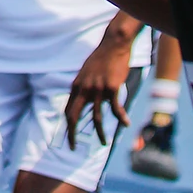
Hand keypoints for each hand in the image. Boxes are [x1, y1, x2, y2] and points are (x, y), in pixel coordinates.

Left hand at [65, 18, 136, 149]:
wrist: (113, 45)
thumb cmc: (101, 59)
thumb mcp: (85, 72)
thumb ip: (82, 86)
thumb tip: (79, 99)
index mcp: (77, 85)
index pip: (68, 109)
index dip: (66, 125)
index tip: (68, 136)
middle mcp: (84, 88)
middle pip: (74, 115)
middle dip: (72, 133)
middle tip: (72, 147)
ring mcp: (98, 89)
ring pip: (96, 117)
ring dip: (100, 132)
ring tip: (103, 142)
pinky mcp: (112, 88)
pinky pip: (115, 109)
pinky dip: (121, 118)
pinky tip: (125, 124)